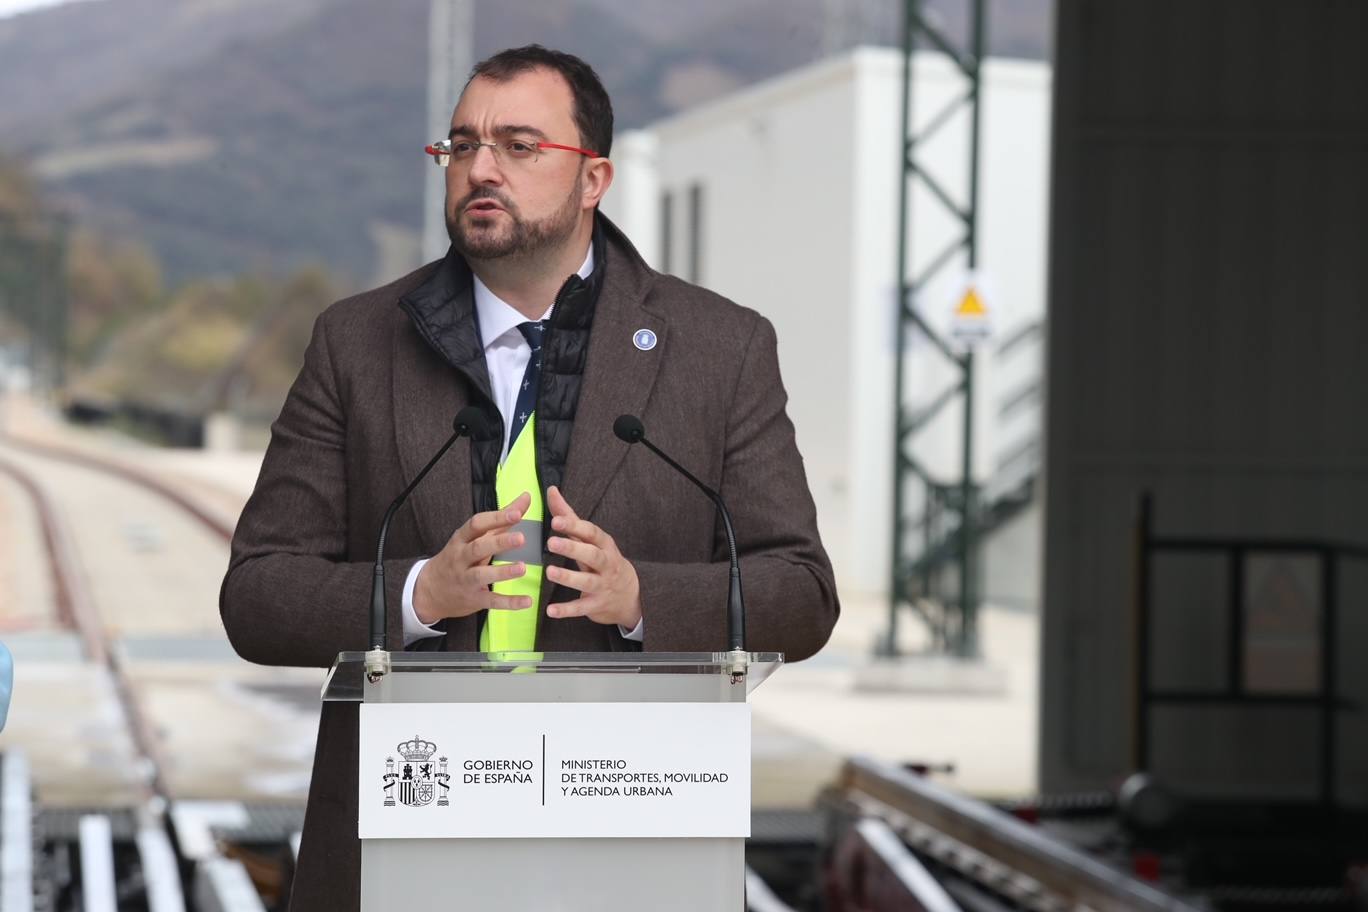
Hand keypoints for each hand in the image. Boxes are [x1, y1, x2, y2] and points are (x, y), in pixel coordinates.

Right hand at [413, 492, 533, 624]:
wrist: (429, 591)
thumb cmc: (459, 557)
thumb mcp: (475, 537)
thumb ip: (502, 519)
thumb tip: (526, 497)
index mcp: (462, 539)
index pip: (477, 525)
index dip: (496, 518)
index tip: (517, 513)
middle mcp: (461, 558)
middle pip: (478, 548)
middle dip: (499, 542)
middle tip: (521, 538)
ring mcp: (466, 579)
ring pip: (482, 575)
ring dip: (503, 572)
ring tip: (523, 567)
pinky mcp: (473, 599)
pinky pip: (491, 601)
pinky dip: (509, 603)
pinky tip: (527, 601)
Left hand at [543, 486, 641, 629]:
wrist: (630, 595)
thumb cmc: (603, 560)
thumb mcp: (590, 538)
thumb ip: (569, 516)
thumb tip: (551, 490)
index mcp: (603, 544)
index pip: (591, 532)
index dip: (574, 526)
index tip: (556, 520)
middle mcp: (606, 563)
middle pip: (592, 554)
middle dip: (573, 548)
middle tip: (552, 542)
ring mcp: (602, 585)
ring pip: (587, 580)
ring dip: (568, 577)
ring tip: (550, 572)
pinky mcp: (596, 604)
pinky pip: (582, 607)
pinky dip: (567, 610)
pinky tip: (551, 610)